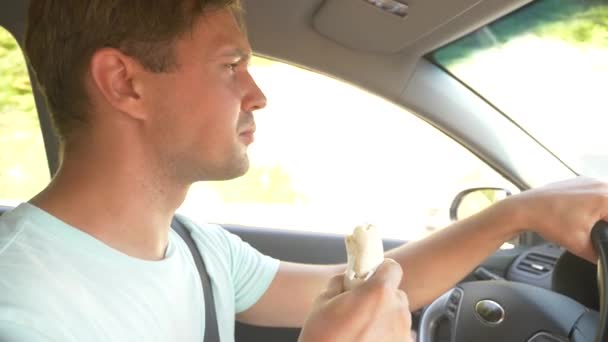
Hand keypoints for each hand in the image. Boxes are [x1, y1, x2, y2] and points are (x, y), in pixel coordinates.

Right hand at [298, 259, 412, 341]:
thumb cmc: (323, 338)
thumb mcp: (322, 301)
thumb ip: (340, 283)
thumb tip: (347, 278)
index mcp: (377, 293)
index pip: (392, 268)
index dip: (380, 271)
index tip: (369, 278)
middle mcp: (396, 312)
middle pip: (396, 294)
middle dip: (380, 298)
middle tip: (359, 309)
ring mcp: (403, 334)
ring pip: (397, 316)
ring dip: (384, 319)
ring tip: (361, 331)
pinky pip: (398, 335)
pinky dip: (387, 337)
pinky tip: (368, 341)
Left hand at [502, 176, 607, 261]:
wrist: (524, 208)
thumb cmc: (548, 221)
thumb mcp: (579, 245)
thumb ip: (600, 254)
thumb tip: (604, 261)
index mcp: (606, 198)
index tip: (604, 238)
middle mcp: (600, 185)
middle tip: (599, 232)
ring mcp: (590, 181)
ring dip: (605, 212)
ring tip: (598, 226)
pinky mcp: (580, 181)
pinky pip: (599, 192)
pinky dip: (600, 203)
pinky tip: (592, 216)